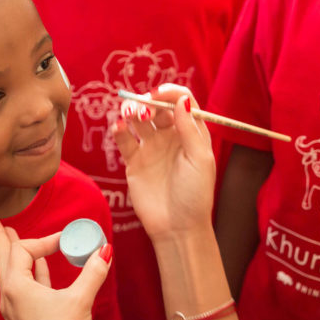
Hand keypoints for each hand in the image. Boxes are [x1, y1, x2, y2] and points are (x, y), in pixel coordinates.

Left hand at [0, 216, 111, 319]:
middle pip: (2, 258)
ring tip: (9, 238)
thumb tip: (105, 250)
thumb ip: (92, 272)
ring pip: (11, 273)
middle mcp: (10, 297)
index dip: (44, 240)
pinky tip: (37, 267)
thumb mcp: (80, 301)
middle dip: (0, 238)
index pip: (23, 250)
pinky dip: (29, 272)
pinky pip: (23, 287)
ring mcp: (16, 309)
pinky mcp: (27, 319)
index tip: (65, 239)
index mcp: (16, 288)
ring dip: (12, 254)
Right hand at [112, 85, 215, 241]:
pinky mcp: (134, 161)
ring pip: (138, 119)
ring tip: (129, 116)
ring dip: (132, 111)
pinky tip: (119, 127)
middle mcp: (170, 136)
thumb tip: (182, 100)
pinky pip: (124, 139)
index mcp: (191, 132)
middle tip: (142, 110)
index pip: (180, 101)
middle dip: (147, 102)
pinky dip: (119, 129)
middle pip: (156, 107)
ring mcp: (151, 147)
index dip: (169, 93)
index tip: (158, 94)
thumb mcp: (200, 160)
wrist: (177, 227)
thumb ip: (190, 129)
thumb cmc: (195, 195)